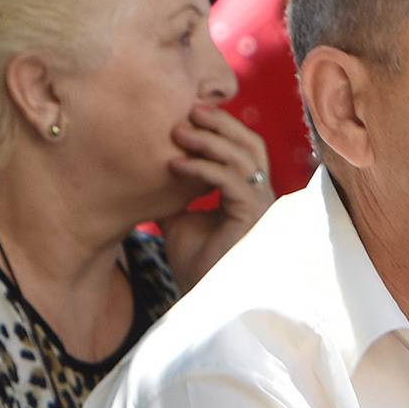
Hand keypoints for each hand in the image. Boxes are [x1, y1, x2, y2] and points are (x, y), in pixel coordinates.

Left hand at [158, 103, 274, 287]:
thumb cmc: (195, 264)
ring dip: (209, 141)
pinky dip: (203, 168)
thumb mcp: (178, 219)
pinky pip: (231, 181)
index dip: (220, 128)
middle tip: (189, 110)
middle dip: (221, 124)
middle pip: (250, 144)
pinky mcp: (252, 218)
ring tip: (179, 132)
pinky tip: (175, 164)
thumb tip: (148, 168)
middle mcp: (259, 195)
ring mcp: (260, 206)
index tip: (187, 115)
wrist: (201, 298)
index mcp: (247, 192)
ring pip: (243, 157)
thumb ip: (174, 193)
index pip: (242, 148)